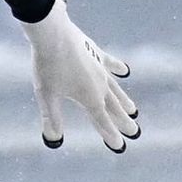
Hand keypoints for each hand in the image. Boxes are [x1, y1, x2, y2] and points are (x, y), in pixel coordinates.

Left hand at [21, 0, 137, 151]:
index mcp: (89, 97)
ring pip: (115, 88)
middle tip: (135, 131)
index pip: (102, 121)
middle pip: (113, 106)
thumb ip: (52, 118)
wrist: (54, 35)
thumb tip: (53, 140)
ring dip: (123, 100)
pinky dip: (116, 67)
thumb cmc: (48, 67)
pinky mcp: (95, 52)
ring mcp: (100, 67)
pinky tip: (125, 70)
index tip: (120, 146)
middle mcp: (100, 84)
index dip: (110, 134)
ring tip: (133, 110)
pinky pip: (109, 63)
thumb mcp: (47, 96)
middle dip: (122, 121)